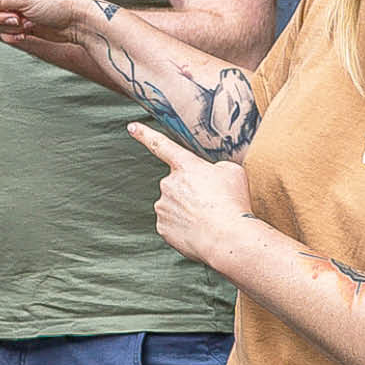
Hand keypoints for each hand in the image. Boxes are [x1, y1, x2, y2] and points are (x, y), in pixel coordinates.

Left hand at [127, 122, 254, 264]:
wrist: (226, 237)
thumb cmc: (232, 202)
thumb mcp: (232, 173)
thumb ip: (215, 169)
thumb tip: (208, 176)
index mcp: (184, 165)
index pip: (161, 145)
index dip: (145, 135)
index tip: (131, 127)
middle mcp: (168, 183)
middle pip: (178, 185)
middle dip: (192, 192)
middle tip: (213, 203)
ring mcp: (162, 206)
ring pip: (175, 205)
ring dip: (189, 211)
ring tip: (210, 219)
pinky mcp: (162, 228)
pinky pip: (173, 224)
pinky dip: (185, 228)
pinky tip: (201, 230)